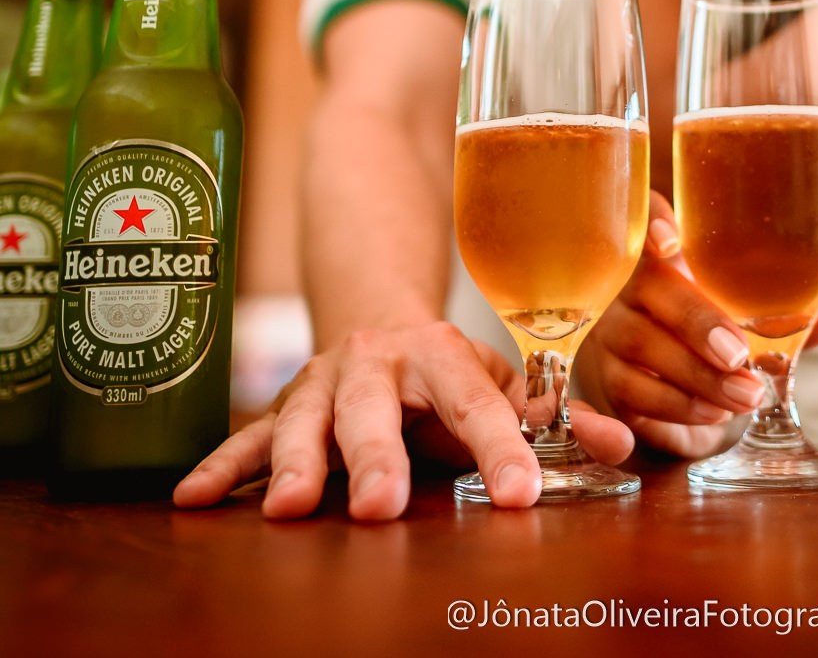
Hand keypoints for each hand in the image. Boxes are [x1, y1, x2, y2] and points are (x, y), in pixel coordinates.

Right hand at [172, 321, 634, 519]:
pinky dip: (221, 467)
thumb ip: (559, 420)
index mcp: (441, 355)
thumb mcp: (505, 385)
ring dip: (295, 463)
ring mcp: (322, 381)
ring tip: (294, 509)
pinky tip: (194, 499)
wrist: (374, 308)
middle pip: (376, 410)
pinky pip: (245, 437)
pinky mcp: (281, 406)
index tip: (519, 496)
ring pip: (304, 420)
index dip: (501, 449)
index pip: (478, 404)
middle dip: (378, 458)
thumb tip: (623, 446)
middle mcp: (376, 362)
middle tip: (384, 506)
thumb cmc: (448, 369)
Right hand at [580, 194, 817, 457]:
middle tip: (738, 354)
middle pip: (647, 287)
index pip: (645, 214)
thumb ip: (792, 310)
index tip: (670, 240)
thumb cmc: (715, 331)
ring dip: (696, 374)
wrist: (671, 388)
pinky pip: (634, 390)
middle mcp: (630, 282)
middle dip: (695, 321)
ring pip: (640, 343)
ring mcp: (613, 329)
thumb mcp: (752, 317)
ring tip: (747, 394)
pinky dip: (679, 404)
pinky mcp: (610, 380)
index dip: (652, 221)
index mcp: (667, 249)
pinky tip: (717, 411)